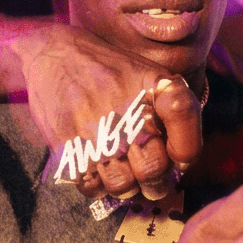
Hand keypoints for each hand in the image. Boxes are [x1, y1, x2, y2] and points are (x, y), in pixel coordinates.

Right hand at [13, 25, 203, 198]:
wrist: (55, 55)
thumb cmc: (111, 72)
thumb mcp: (151, 75)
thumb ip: (176, 112)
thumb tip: (182, 163)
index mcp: (156, 91)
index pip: (186, 138)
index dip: (185, 155)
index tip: (178, 159)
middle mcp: (128, 112)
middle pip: (154, 170)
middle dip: (156, 184)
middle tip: (150, 181)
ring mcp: (96, 132)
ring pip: (122, 185)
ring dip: (126, 187)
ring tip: (123, 175)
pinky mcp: (67, 146)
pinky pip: (90, 186)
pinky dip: (97, 186)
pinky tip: (98, 170)